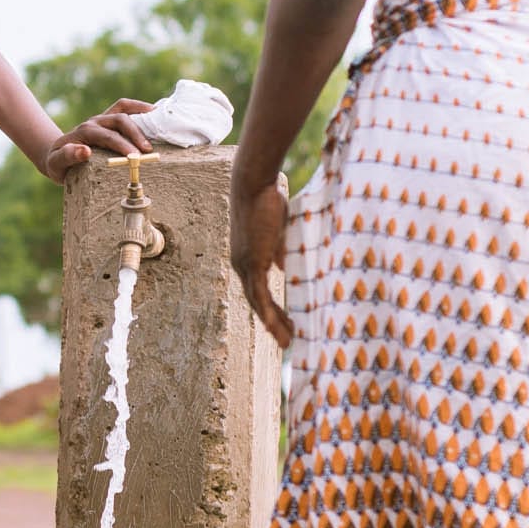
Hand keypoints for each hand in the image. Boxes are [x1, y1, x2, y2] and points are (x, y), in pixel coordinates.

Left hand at [38, 100, 153, 179]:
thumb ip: (67, 157)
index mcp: (83, 132)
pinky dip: (140, 107)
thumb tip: (85, 150)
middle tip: (148, 150)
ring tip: (160, 126)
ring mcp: (102, 119)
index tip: (135, 157)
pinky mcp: (109, 119)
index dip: (121, 145)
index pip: (106, 136)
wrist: (56, 155)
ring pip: (124, 109)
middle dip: (135, 133)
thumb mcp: (56, 164)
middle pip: (119, 120)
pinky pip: (125, 107)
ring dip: (142, 115)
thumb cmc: (57, 164)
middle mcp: (94, 122)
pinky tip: (156, 113)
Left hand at [231, 179, 291, 347]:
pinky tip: (277, 328)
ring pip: (257, 303)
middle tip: (287, 341)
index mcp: (247, 258)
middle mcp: (241, 265)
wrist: (254, 186)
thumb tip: (285, 268)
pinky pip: (259, 294)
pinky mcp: (251, 262)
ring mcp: (244, 265)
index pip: (258, 290)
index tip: (286, 322)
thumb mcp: (277, 232)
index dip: (271, 308)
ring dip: (273, 324)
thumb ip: (279, 252)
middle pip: (256, 302)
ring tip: (287, 342)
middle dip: (273, 323)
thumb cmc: (268, 201)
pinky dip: (268, 313)